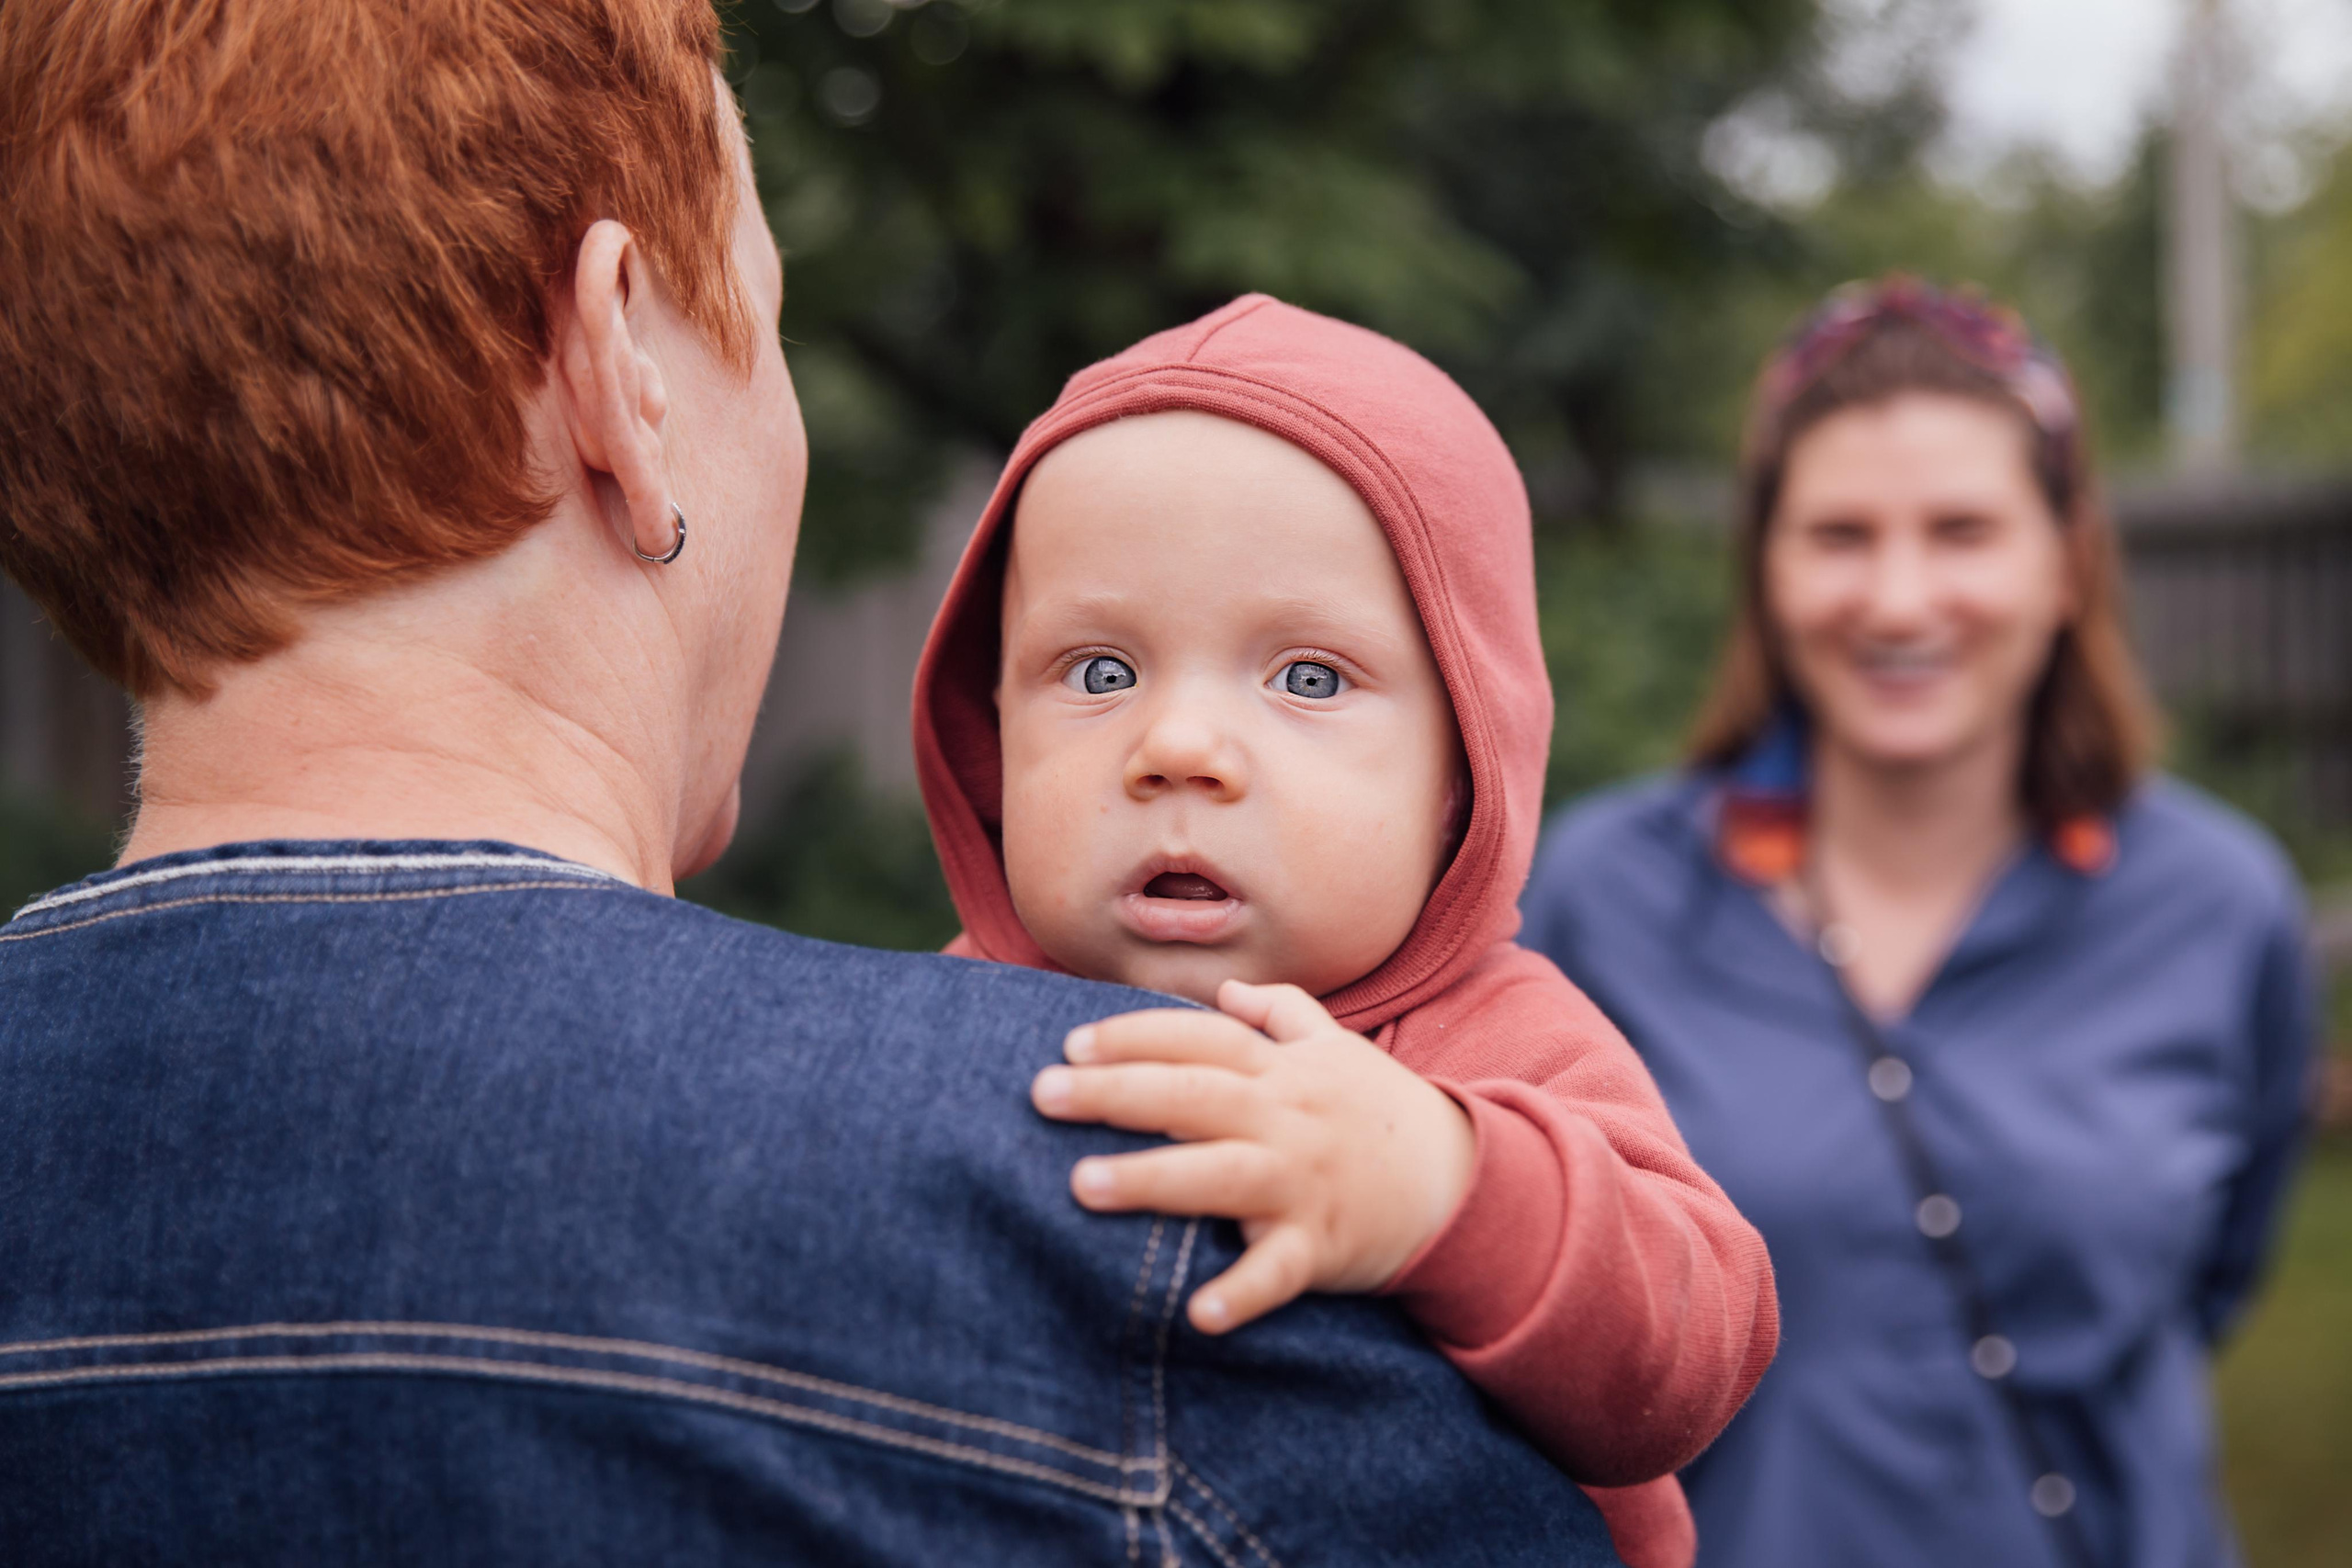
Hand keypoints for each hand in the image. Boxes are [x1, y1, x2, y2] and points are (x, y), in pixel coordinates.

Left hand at [1030, 979, 1475, 1333]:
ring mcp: (1304, 1182)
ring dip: (1154, 1179)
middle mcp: (1288, 1118)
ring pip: (1222, 1175)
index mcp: (1284, 1070)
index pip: (1203, 1039)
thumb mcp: (1339, 1049)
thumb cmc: (1380, 1114)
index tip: (1072, 1043)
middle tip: (1043, 1094)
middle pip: (1195, 1095)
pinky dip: (1242, 1292)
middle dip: (1117, 1092)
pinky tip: (1197, 1314)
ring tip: (1082, 1184)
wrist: (1462, 1183)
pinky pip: (1279, 1272)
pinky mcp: (1323, 1246)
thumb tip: (1224, 990)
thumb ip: (1282, 1013)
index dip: (1138, 1035)